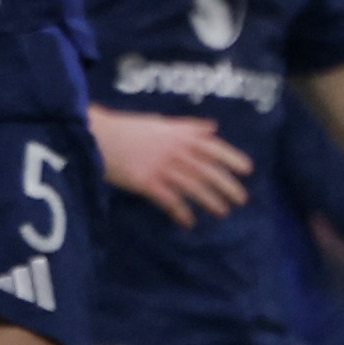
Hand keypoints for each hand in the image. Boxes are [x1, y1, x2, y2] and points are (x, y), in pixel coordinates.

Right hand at [92, 103, 253, 225]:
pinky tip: (188, 222)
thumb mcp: (158, 123)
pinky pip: (169, 200)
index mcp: (178, 134)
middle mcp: (174, 150)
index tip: (247, 170)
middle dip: (226, 185)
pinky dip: (181, 212)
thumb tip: (212, 128)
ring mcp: (160, 167)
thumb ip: (186, 126)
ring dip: (210, 200)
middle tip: (240, 200)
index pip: (212, 146)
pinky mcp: (145, 182)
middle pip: (207, 170)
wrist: (95, 136)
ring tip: (222, 212)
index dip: (231, 157)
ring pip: (193, 186)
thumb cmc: (125, 128)